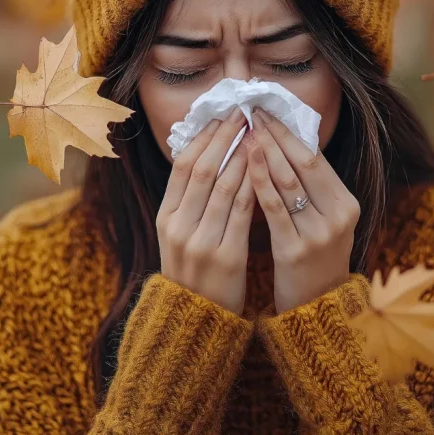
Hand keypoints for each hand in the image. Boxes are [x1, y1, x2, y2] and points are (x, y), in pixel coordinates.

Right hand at [157, 109, 255, 313]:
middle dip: (226, 137)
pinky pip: (244, 212)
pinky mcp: (227, 256)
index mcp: (165, 217)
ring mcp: (201, 242)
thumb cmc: (194, 272)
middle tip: (244, 114)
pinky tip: (268, 169)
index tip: (222, 116)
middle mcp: (179, 226)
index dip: (204, 137)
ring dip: (244, 155)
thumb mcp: (179, 235)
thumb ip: (189, 201)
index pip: (183, 165)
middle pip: (203, 169)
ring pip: (225, 186)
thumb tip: (206, 155)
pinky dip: (255, 185)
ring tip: (259, 133)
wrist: (195, 321)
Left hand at [245, 108, 359, 312]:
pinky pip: (274, 208)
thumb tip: (286, 142)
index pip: (316, 159)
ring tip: (245, 130)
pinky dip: (258, 181)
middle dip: (276, 135)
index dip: (290, 133)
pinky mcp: (295, 250)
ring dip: (265, 152)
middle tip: (253, 113)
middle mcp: (338, 216)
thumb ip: (312, 188)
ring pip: (288, 182)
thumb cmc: (313, 257)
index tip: (268, 112)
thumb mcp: (325, 221)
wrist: (316, 308)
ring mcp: (318, 234)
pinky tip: (244, 164)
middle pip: (303, 164)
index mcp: (347, 204)